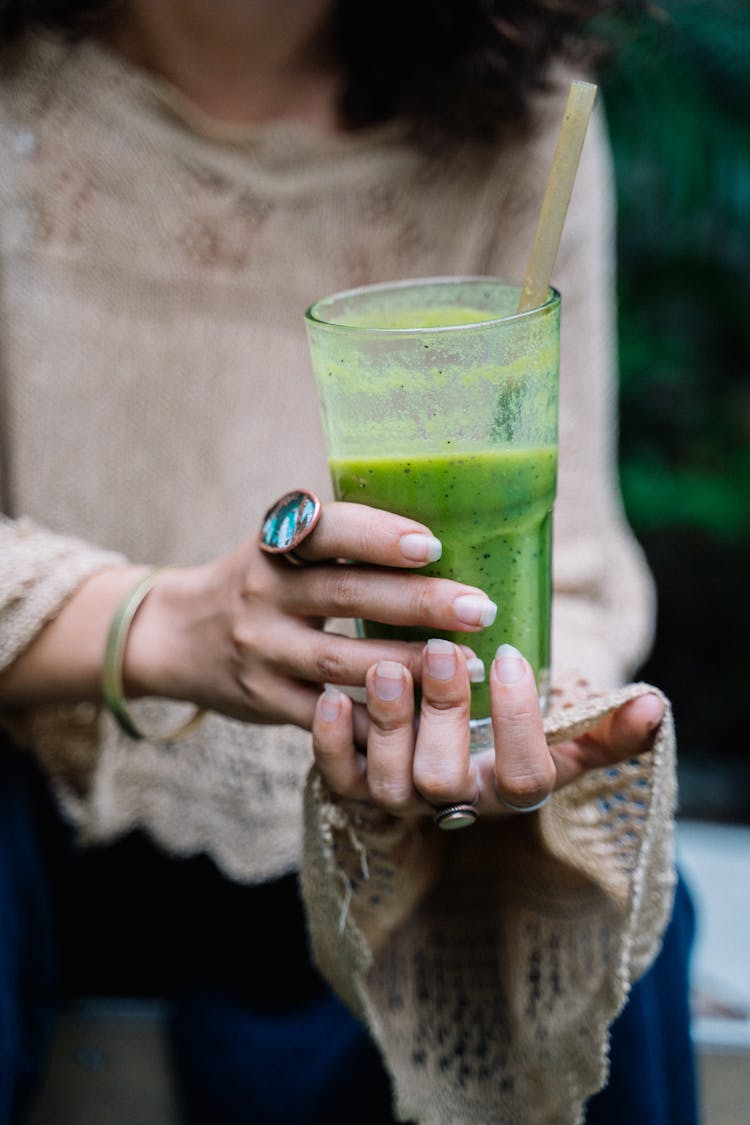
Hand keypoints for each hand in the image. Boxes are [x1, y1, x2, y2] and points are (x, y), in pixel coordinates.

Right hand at [124, 503, 495, 727]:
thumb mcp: (284, 548)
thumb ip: (344, 543)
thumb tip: (448, 537)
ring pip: (339, 661)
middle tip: (480, 609)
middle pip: (346, 595)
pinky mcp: (264, 699)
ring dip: (408, 666)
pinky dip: (372, 719)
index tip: (433, 544)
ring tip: (468, 667)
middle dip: (418, 603)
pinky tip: (422, 722)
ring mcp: (261, 649)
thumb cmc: (263, 583)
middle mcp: (263, 592)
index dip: (378, 536)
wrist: (178, 635)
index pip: (326, 530)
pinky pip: (324, 715)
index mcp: (276, 544)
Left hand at [311, 640, 664, 818]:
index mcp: (505, 789)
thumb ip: (607, 725)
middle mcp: (451, 801)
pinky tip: (328, 694)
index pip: (523, 780)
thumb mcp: (562, 733)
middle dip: (444, 716)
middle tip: (444, 651)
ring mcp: (398, 795)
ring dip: (386, 723)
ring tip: (388, 665)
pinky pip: (334, 777)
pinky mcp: (351, 782)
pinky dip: (326, 741)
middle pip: (444, 782)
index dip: (519, 725)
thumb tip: (653, 705)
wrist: (447, 748)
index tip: (509, 657)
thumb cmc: (509, 733)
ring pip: (386, 783)